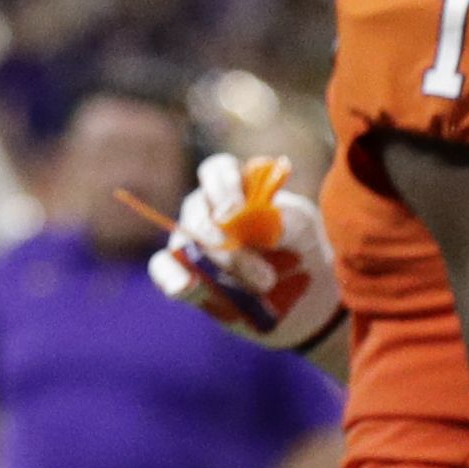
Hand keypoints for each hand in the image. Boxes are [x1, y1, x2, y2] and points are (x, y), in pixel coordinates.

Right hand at [148, 152, 343, 353]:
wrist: (304, 297)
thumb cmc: (302, 249)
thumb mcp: (303, 227)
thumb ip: (283, 218)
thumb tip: (252, 222)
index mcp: (237, 187)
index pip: (216, 170)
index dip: (222, 185)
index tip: (237, 210)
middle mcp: (209, 210)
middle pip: (197, 210)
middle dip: (225, 239)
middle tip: (264, 272)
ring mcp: (194, 243)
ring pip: (182, 240)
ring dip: (214, 262)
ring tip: (256, 288)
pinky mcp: (186, 274)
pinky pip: (164, 269)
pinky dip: (173, 277)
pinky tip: (189, 287)